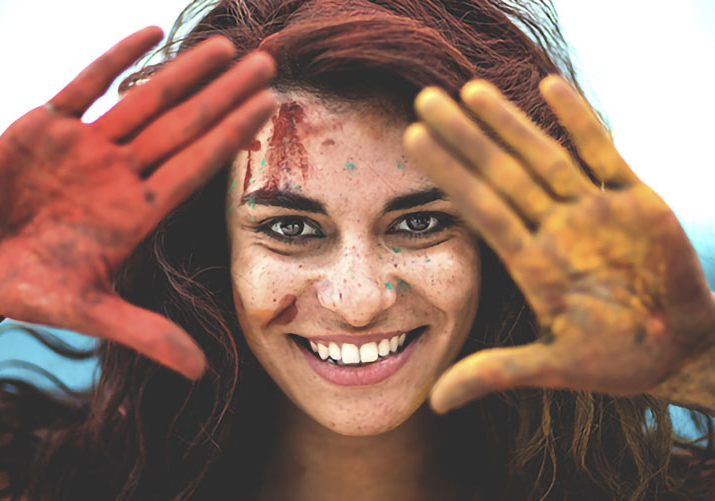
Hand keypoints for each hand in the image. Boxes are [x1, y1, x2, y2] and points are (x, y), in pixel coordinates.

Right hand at [0, 27, 276, 379]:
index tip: (269, 107)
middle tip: (268, 63)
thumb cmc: (35, 287)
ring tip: (225, 48)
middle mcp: (122, 173)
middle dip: (225, 96)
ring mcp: (89, 147)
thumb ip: (148, 334)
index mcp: (137, 211)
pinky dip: (115, 59)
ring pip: (145, 101)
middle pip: (184, 127)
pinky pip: (85, 84)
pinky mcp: (48, 126)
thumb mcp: (92, 312)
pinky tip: (150, 31)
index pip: (197, 165)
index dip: (232, 137)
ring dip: (184, 73)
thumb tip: (203, 372)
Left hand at [404, 76, 714, 412]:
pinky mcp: (636, 201)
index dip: (448, 175)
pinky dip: (581, 122)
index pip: (481, 207)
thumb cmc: (615, 360)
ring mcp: (593, 212)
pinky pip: (604, 154)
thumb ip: (495, 373)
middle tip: (423, 98)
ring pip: (543, 156)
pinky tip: (550, 86)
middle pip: (502, 173)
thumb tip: (434, 402)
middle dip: (466, 137)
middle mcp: (555, 229)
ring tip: (471, 89)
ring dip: (509, 123)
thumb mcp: (553, 368)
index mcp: (533, 262)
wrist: (677, 348)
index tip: (412, 141)